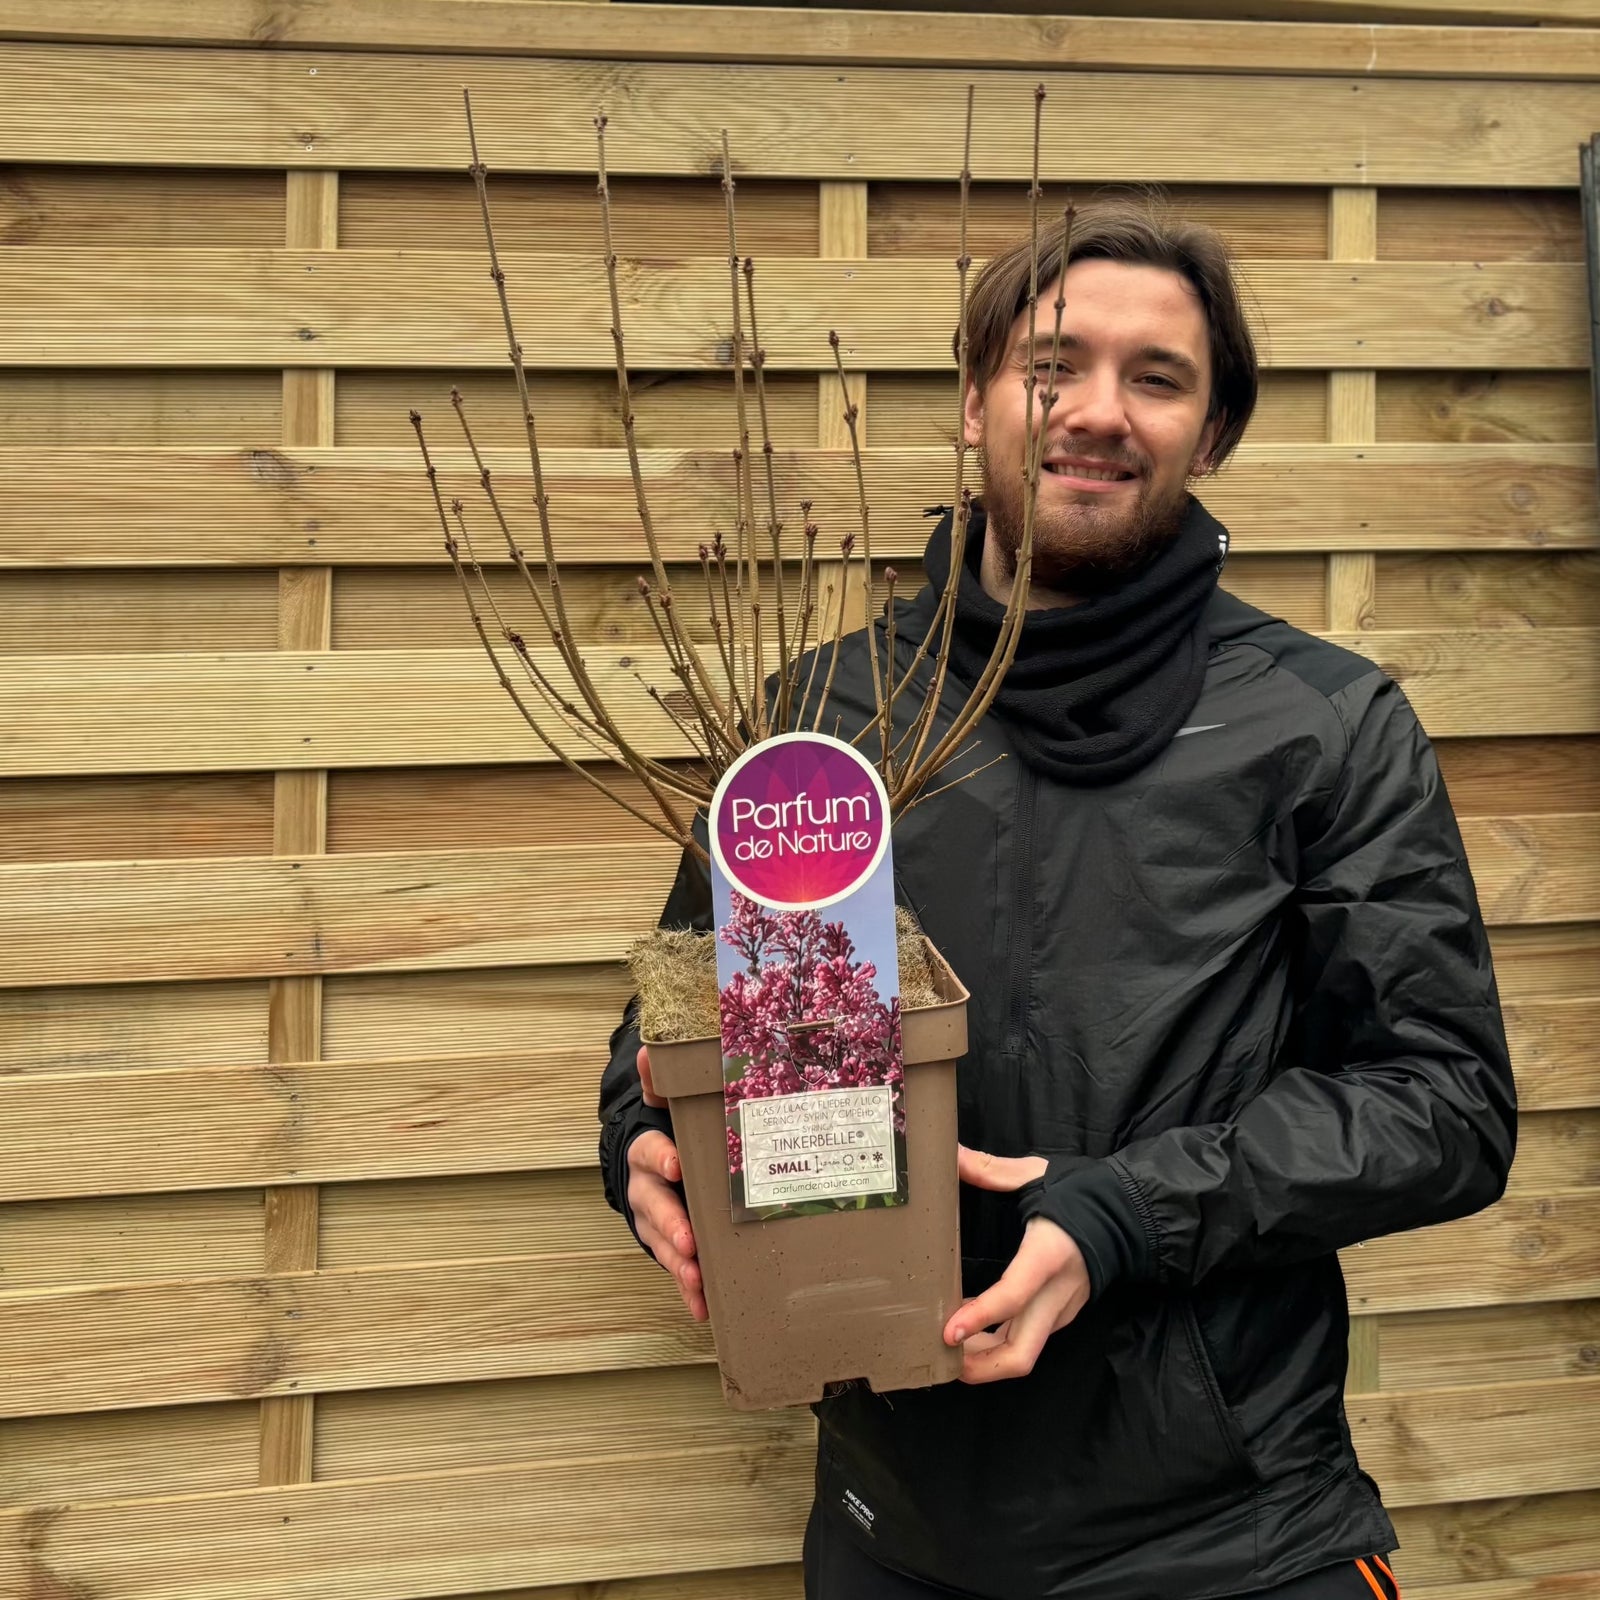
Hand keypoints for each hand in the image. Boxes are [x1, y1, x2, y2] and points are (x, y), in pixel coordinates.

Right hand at [626, 1045, 707, 1321]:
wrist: (652, 1167)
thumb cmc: (671, 1136)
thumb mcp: (665, 1108)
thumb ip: (661, 1084)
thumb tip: (652, 1049)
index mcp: (648, 1152)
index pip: (650, 1151)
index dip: (662, 1159)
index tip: (678, 1166)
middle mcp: (646, 1190)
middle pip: (655, 1207)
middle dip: (671, 1224)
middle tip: (690, 1240)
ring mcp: (655, 1223)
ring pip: (662, 1244)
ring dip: (679, 1263)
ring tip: (697, 1277)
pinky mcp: (669, 1248)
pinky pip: (677, 1271)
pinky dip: (688, 1290)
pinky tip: (703, 1306)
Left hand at [943, 1144, 1090, 1383]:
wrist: (1129, 1213)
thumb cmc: (1081, 1194)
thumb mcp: (1037, 1176)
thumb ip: (991, 1169)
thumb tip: (951, 1154)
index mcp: (1048, 1255)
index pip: (1014, 1296)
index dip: (979, 1317)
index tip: (948, 1330)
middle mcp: (1057, 1292)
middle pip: (1022, 1353)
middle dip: (979, 1366)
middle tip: (941, 1357)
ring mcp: (1062, 1309)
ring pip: (1024, 1353)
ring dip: (985, 1360)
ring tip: (948, 1348)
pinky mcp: (1062, 1314)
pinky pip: (1028, 1338)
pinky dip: (998, 1342)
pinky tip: (972, 1330)